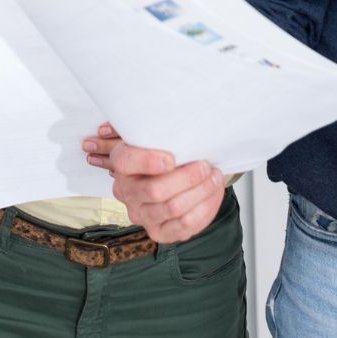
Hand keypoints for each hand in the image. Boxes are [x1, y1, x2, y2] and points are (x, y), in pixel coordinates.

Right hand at [84, 124, 224, 243]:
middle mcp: (127, 192)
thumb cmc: (167, 152)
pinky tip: (212, 194)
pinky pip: (185, 226)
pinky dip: (204, 209)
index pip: (124, 162)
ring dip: (200, 192)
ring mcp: (142, 215)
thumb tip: (173, 105)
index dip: (147, 161)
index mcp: (121, 164)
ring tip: (215, 177)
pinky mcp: (159, 232)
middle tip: (206, 166)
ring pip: (173, 209)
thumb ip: (158, 129)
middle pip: (155, 190)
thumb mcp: (157, 137)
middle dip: (187, 178)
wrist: (171, 176)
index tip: (171, 158)